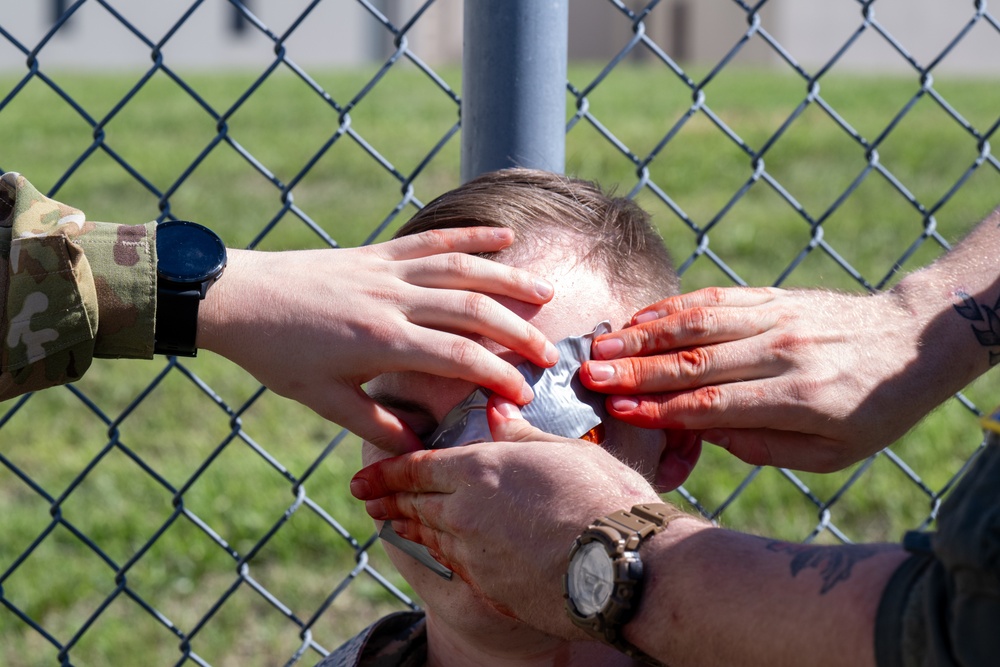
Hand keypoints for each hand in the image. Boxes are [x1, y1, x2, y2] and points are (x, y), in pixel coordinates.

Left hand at [199, 227, 558, 453]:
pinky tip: (504, 237)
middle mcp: (393, 299)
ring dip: (508, 278)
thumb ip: (378, 425)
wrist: (239, 298)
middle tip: (548, 354)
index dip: (498, 375)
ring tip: (545, 293)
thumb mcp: (325, 401)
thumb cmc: (278, 355)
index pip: (458, 356)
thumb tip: (423, 449)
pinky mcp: (378, 252)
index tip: (523, 395)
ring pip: (462, 268)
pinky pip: (432, 241)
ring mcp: (387, 270)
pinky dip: (471, 237)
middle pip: (473, 309)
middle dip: (518, 331)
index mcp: (382, 340)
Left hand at [350, 395, 661, 637]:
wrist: (626, 566)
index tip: (364, 477)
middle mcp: (465, 514)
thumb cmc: (602, 497)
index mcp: (479, 471)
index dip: (387, 472)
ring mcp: (475, 557)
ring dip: (410, 528)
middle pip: (415, 506)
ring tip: (396, 522)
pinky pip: (456, 567)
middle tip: (369, 499)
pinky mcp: (492, 590)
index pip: (418, 469)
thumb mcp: (562, 451)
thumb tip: (493, 411)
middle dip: (389, 500)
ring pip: (431, 538)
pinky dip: (442, 554)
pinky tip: (443, 552)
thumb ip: (519, 435)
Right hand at [580, 286, 956, 471]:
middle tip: (590, 377)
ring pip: (698, 324)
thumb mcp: (830, 452)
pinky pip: (714, 300)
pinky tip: (640, 316)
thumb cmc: (870, 409)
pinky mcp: (771, 297)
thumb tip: (703, 430)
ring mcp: (776, 318)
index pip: (715, 404)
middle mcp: (783, 352)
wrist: (911, 339)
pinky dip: (672, 307)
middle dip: (637, 371)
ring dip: (644, 335)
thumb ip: (764, 446)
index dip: (662, 410)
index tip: (619, 412)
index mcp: (799, 399)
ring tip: (602, 345)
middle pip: (696, 361)